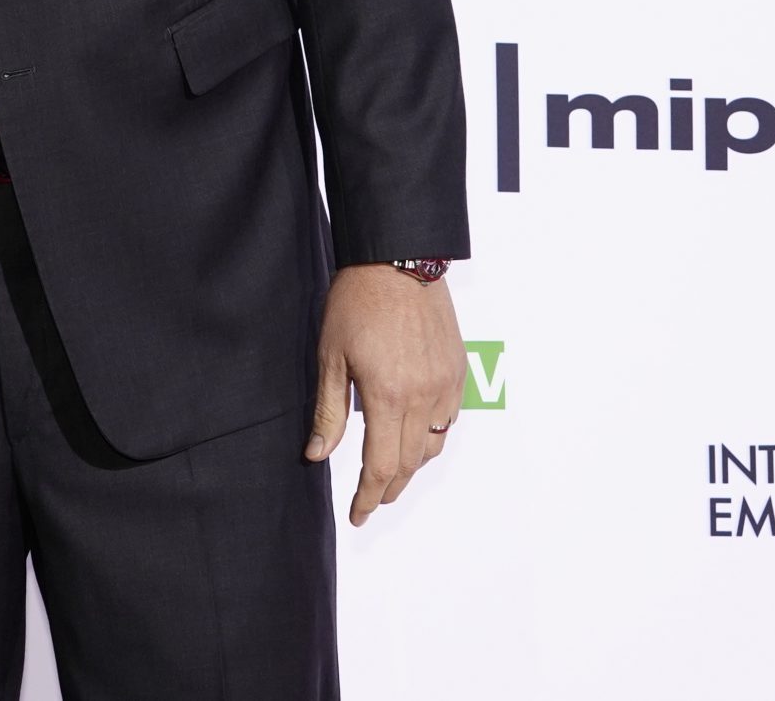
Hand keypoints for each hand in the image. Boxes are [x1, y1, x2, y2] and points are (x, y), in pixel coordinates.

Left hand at [305, 263, 466, 526]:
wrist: (398, 259)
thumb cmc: (357, 301)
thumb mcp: (330, 356)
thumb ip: (328, 412)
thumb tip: (317, 455)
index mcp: (387, 397)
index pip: (380, 467)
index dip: (368, 497)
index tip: (358, 515)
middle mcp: (423, 397)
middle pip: (409, 464)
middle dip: (388, 488)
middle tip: (372, 500)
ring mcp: (445, 385)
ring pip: (434, 446)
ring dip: (412, 465)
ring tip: (390, 471)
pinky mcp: (458, 371)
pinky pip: (449, 419)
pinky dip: (432, 436)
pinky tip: (414, 433)